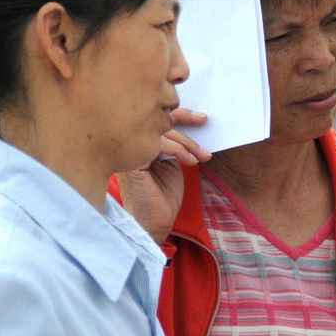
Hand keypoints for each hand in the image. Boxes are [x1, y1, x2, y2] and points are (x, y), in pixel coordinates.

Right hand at [117, 108, 209, 243]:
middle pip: (158, 118)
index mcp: (140, 141)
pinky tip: (190, 161)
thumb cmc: (163, 196)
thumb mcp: (174, 164)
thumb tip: (196, 126)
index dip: (181, 114)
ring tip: (201, 156)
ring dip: (187, 142)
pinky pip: (158, 143)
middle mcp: (132, 143)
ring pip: (161, 131)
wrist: (155, 221)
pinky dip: (179, 149)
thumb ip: (177, 144)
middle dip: (186, 119)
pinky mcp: (133, 161)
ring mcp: (130, 150)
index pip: (157, 117)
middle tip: (204, 122)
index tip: (202, 118)